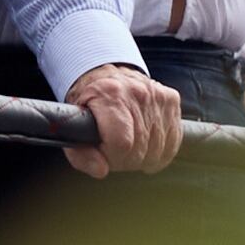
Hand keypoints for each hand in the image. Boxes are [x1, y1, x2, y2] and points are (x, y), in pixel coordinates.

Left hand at [61, 60, 183, 176]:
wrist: (106, 74)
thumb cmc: (88, 102)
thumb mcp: (72, 124)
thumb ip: (80, 153)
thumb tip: (100, 170)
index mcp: (109, 94)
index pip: (121, 143)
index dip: (112, 157)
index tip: (103, 152)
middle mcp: (138, 92)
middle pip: (139, 150)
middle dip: (124, 159)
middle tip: (113, 149)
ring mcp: (158, 96)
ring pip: (157, 150)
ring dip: (141, 157)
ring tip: (127, 145)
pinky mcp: (172, 100)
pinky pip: (172, 143)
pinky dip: (158, 152)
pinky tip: (145, 144)